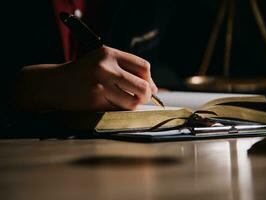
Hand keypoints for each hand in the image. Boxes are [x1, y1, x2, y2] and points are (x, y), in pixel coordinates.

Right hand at [16, 46, 157, 110]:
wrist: (54, 83)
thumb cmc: (82, 73)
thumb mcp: (101, 61)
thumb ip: (124, 69)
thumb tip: (152, 87)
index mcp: (109, 53)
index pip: (143, 67)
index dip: (149, 79)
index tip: (149, 87)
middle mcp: (106, 67)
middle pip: (142, 86)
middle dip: (146, 95)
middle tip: (143, 98)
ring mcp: (100, 84)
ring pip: (133, 101)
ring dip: (134, 105)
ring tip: (128, 102)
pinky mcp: (94, 100)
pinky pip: (118, 108)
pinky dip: (120, 109)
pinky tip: (112, 104)